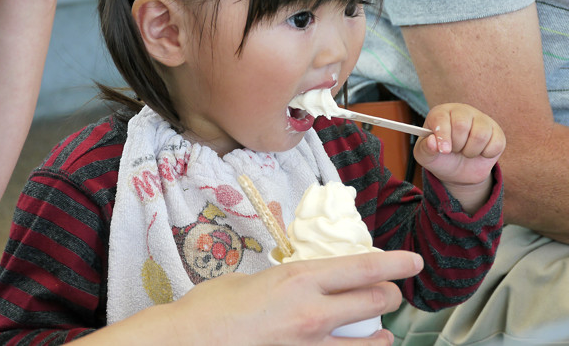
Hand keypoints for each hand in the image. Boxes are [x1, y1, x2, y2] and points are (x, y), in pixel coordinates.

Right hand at [172, 251, 421, 344]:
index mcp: (299, 277)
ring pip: (371, 343)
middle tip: (390, 294)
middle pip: (376, 301)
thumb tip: (302, 274)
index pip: (363, 268)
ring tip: (382, 334)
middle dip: (391, 296)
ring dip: (381, 335)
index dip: (395, 263)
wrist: (187, 342)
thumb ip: (285, 275)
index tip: (413, 262)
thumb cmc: (214, 306)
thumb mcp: (252, 277)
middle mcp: (312, 311)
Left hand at [414, 103, 505, 211]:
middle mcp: (462, 111)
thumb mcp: (425, 156)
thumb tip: (432, 141)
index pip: (442, 118)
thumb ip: (425, 149)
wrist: (458, 170)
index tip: (444, 151)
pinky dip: (486, 154)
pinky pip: (496, 143)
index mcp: (441, 113)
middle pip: (462, 124)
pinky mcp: (497, 131)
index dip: (443, 136)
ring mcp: (481, 120)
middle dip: (457, 144)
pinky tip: (479, 152)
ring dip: (471, 151)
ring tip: (465, 152)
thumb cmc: (440, 157)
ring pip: (480, 134)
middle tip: (454, 150)